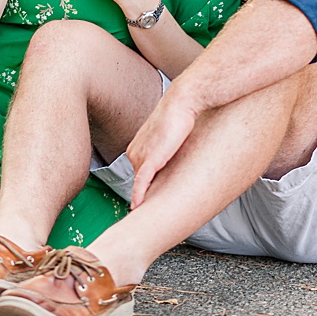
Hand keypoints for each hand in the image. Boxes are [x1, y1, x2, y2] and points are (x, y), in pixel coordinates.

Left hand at [124, 93, 197, 208]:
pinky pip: (141, 183)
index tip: (146, 198)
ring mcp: (140, 156)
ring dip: (142, 198)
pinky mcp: (150, 160)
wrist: (182, 101)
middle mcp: (134, 153)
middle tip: (142, 210)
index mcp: (137, 147)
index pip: (139, 172)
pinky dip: (139, 196)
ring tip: (145, 214)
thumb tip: (173, 153)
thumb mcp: (169, 133)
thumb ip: (166, 147)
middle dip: (141, 194)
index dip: (144, 186)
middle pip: (138, 180)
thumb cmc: (181, 113)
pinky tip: (138, 207)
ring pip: (139, 184)